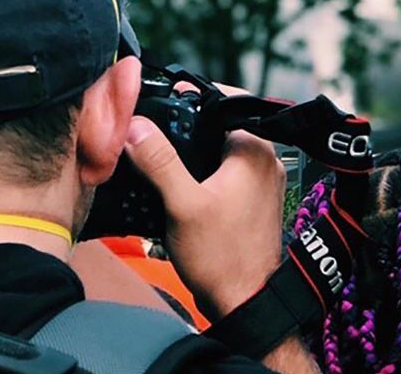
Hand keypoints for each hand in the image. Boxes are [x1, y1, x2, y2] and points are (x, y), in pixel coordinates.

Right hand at [124, 116, 285, 318]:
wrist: (243, 303)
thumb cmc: (222, 258)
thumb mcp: (182, 204)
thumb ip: (159, 161)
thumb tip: (136, 126)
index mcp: (254, 150)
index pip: (224, 100)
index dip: (191, 96)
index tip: (164, 100)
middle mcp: (264, 160)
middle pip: (218, 124)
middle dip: (185, 126)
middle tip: (152, 130)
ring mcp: (260, 182)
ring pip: (218, 149)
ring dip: (190, 150)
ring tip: (158, 155)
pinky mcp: (251, 201)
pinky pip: (223, 171)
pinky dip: (200, 171)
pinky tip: (176, 183)